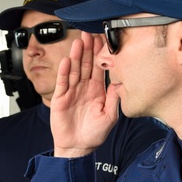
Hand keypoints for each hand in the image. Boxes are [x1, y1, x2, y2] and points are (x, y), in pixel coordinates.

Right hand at [51, 31, 118, 157]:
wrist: (78, 148)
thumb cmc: (94, 135)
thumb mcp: (110, 116)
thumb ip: (115, 98)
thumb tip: (121, 81)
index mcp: (97, 90)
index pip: (99, 68)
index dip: (100, 54)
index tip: (103, 39)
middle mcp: (84, 88)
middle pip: (85, 64)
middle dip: (87, 49)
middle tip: (89, 33)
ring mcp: (71, 92)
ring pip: (74, 70)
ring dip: (76, 56)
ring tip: (78, 42)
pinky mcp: (60, 99)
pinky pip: (62, 83)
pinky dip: (64, 72)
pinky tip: (66, 61)